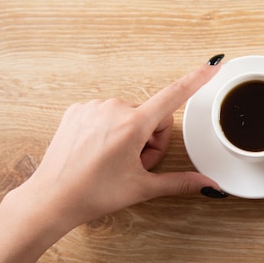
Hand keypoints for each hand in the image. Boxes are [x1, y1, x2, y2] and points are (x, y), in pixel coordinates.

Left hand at [11, 62, 223, 235]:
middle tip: (136, 165)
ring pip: (130, 114)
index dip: (197, 79)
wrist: (51, 199)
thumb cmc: (93, 194)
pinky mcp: (77, 110)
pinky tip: (98, 151)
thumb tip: (210, 186)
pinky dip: (110, 130)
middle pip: (152, 116)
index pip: (174, 95)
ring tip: (115, 160)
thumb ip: (180, 182)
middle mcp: (113, 108)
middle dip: (151, 139)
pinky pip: (108, 113)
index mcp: (133, 125)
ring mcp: (93, 107)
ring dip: (131, 135)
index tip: (212, 64)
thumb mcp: (142, 188)